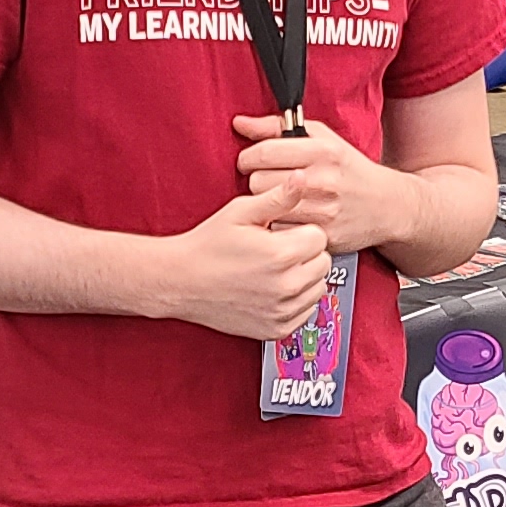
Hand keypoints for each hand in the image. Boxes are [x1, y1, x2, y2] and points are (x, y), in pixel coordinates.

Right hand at [170, 190, 331, 339]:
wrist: (181, 282)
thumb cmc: (208, 244)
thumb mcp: (241, 212)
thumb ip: (277, 197)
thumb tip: (302, 177)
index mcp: (281, 255)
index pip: (320, 238)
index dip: (301, 231)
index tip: (281, 233)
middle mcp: (286, 286)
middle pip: (323, 263)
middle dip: (305, 254)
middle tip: (277, 250)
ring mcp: (282, 311)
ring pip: (318, 288)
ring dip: (304, 278)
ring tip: (275, 270)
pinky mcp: (277, 329)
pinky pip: (306, 311)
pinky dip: (296, 301)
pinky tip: (273, 289)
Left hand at [234, 112, 416, 257]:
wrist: (388, 206)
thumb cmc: (349, 169)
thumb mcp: (322, 139)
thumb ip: (277, 128)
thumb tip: (240, 123)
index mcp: (323, 151)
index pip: (264, 152)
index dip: (248, 157)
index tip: (250, 161)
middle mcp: (324, 180)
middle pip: (259, 182)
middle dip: (256, 181)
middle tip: (266, 182)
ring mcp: (324, 211)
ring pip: (267, 208)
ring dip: (266, 205)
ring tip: (277, 200)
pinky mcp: (323, 236)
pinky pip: (280, 231)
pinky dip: (279, 225)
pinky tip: (289, 218)